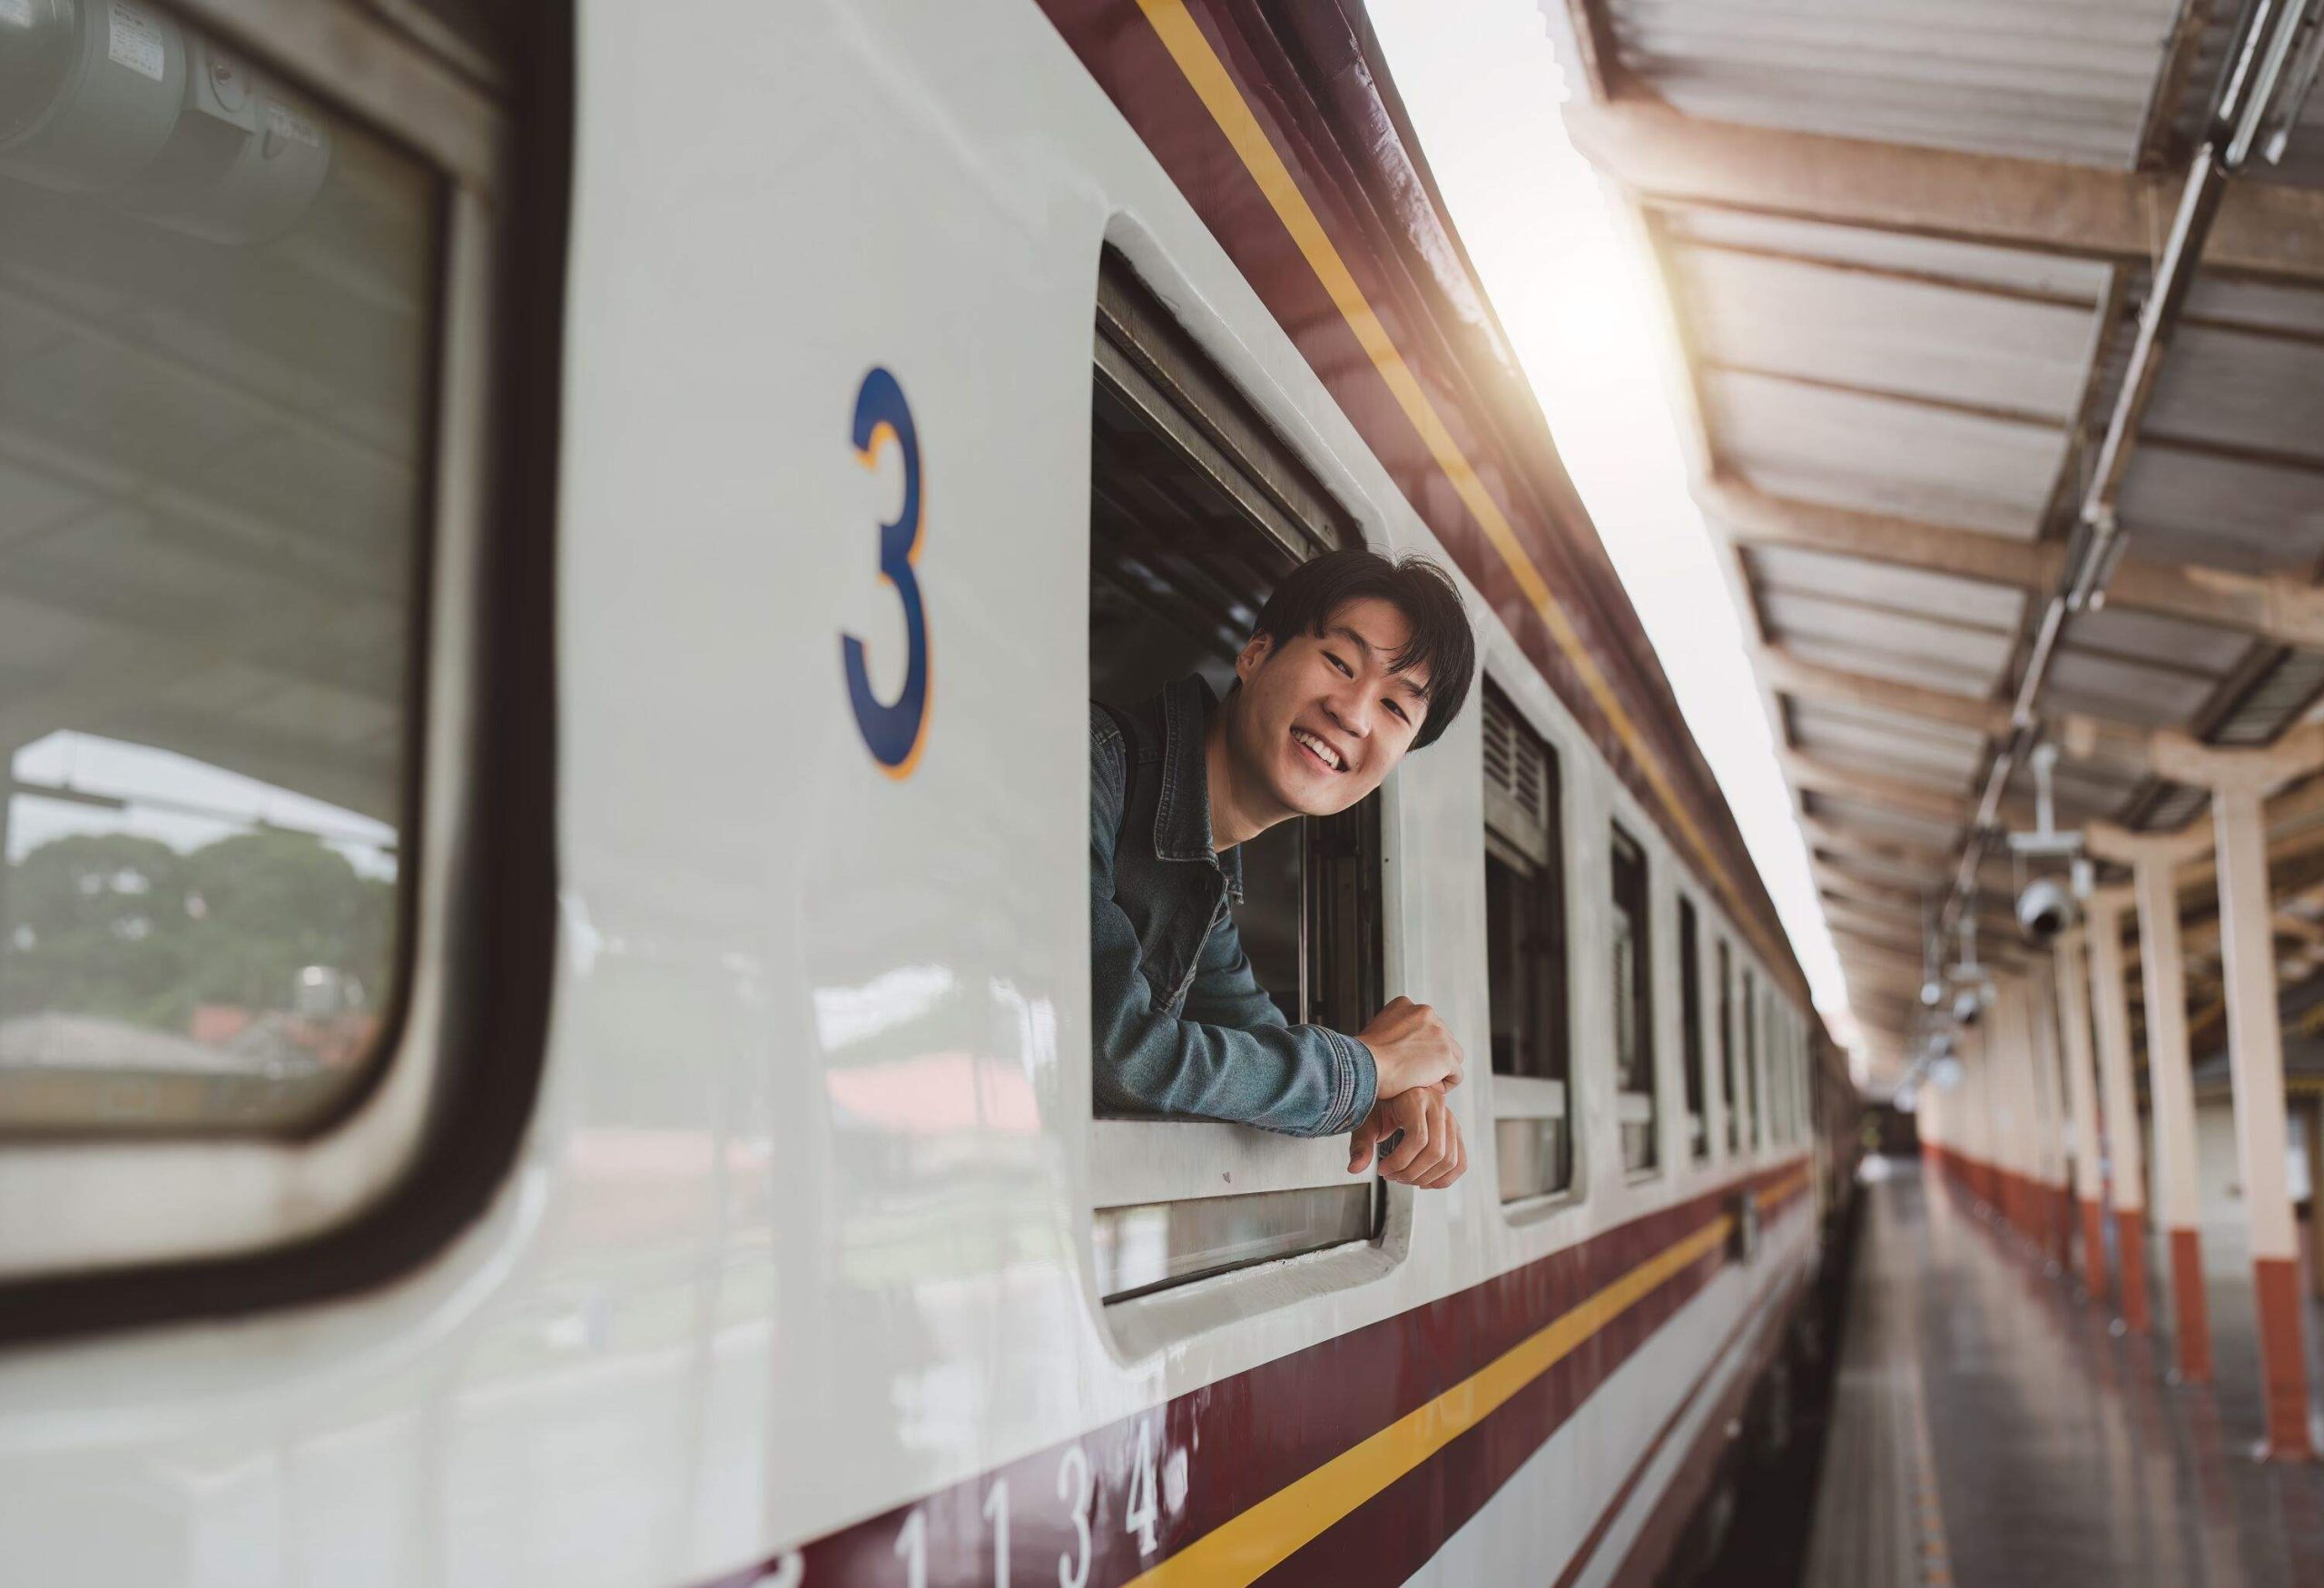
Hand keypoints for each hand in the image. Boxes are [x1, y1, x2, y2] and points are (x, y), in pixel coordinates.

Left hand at [1348, 1085, 1466, 1187]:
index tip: (1382, 1169)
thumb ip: (1361, 1144)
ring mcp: (1450, 1119)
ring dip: (1426, 1178)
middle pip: (1436, 1152)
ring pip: (1450, 1160)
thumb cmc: (1378, 1104)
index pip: (1418, 1139)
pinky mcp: (1454, 1131)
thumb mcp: (1367, 1121)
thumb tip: (1355, 1169)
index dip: (1400, 1161)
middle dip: (1412, 1173)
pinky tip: (1424, 1183)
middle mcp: (1438, 1106)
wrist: (1391, 1087)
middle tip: (1392, 1177)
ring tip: (1404, 1178)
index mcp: (1417, 1098)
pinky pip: (1460, 1162)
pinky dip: (1444, 1179)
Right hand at [1358, 996, 1463, 1097]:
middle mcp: (1425, 1012)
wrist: (1363, 1067)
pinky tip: (1427, 1089)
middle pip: (1442, 1039)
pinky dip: (1444, 1086)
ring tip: (1420, 1083)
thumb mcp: (1375, 1032)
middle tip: (1413, 1075)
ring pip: (1453, 1056)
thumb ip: (1393, 1032)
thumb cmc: (1362, 1058)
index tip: (1405, 1061)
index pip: (1426, 1026)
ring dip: (1440, 1071)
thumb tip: (1399, 1046)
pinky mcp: (1445, 1055)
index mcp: (1406, 1004)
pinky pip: (1456, 1075)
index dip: (1419, 1047)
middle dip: (1432, 1058)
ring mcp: (1438, 1033)